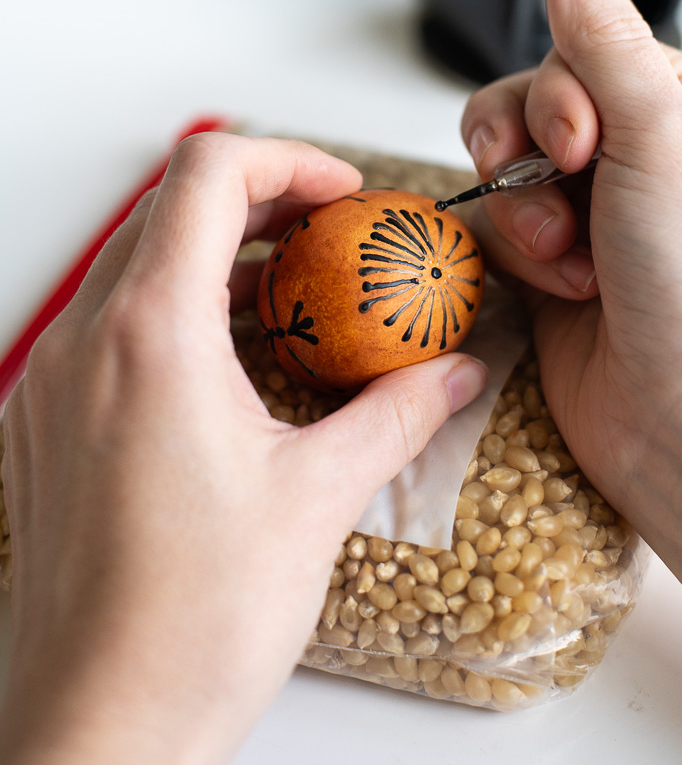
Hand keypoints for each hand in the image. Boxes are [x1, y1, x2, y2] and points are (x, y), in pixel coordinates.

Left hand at [0, 135, 486, 764]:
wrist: (101, 730)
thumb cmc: (188, 627)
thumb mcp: (319, 500)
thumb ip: (396, 416)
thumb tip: (450, 375)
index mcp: (151, 337)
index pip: (208, 173)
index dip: (286, 160)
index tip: (341, 196)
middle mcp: (85, 344)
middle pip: (171, 206)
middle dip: (259, 200)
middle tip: (330, 234)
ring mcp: (52, 384)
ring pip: (134, 262)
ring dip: (216, 255)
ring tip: (292, 293)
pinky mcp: (44, 425)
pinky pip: (109, 324)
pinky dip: (174, 309)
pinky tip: (232, 363)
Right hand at [461, 0, 681, 683]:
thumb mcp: (662, 137)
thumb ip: (601, 40)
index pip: (584, 52)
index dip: (561, 92)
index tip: (584, 142)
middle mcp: (640, 160)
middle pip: (530, 103)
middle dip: (535, 154)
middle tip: (574, 191)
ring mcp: (593, 216)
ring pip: (502, 167)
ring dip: (525, 214)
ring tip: (572, 261)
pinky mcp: (552, 270)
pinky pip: (496, 228)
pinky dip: (517, 256)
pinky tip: (563, 292)